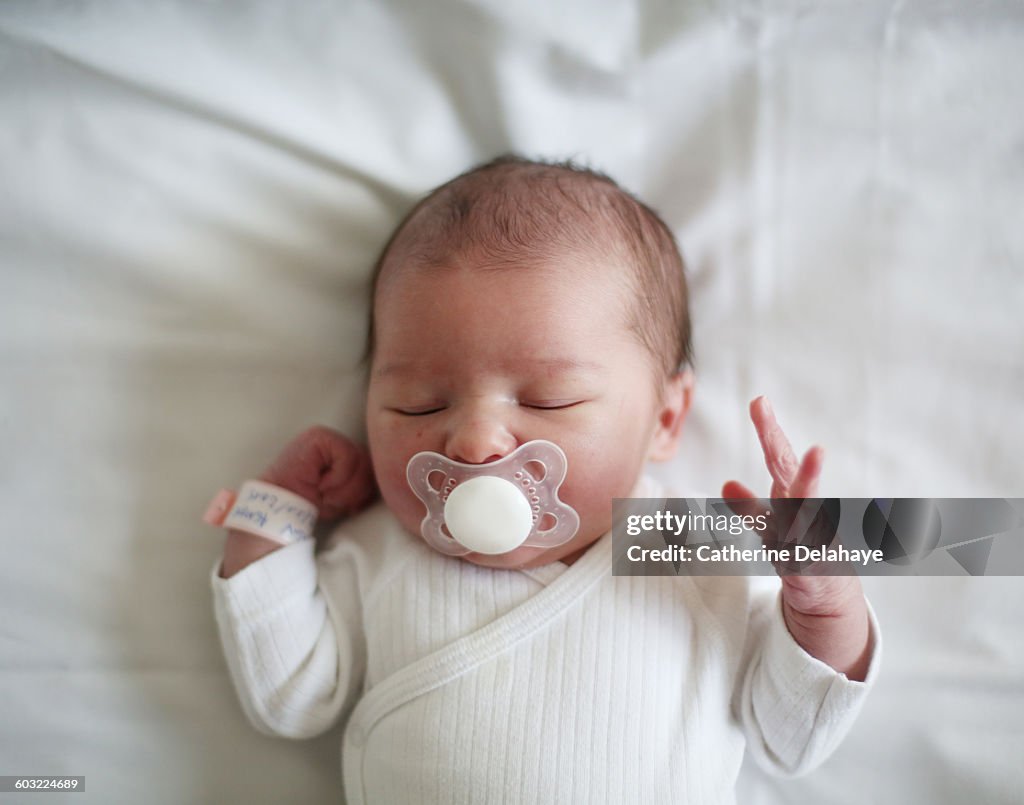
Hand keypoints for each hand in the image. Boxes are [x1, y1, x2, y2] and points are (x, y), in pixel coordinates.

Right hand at [260, 425, 375, 521]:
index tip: (350, 506)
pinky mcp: (320, 436)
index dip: (364, 490)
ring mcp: (328, 436)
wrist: (280, 507)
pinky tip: (321, 483)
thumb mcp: (344, 494)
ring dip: (345, 487)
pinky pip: (347, 457)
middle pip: (369, 464)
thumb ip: (362, 483)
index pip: (370, 466)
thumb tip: (382, 483)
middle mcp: (337, 441)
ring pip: (361, 461)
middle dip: (356, 490)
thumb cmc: (310, 502)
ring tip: (325, 494)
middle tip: (333, 500)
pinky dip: (337, 477)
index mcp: (343, 454)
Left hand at [723, 397, 870, 677]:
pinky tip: (793, 551)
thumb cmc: (799, 549)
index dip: (770, 430)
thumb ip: (750, 506)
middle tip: (809, 445)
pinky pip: (800, 560)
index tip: (759, 401)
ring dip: (807, 497)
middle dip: (802, 462)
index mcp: (795, 497)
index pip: (781, 458)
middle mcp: (806, 514)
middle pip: (798, 483)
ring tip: (816, 472)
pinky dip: (797, 554)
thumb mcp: (771, 525)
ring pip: (802, 519)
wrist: (827, 593)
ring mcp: (811, 540)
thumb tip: (726, 485)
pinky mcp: (809, 571)